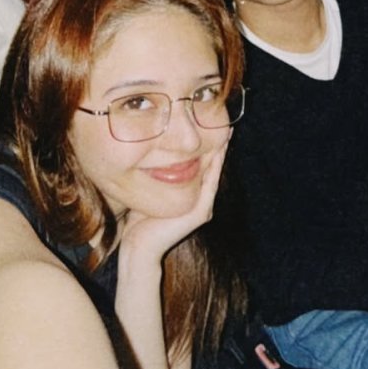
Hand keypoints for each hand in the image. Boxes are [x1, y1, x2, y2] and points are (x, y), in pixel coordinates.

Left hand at [118, 136, 229, 269]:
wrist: (139, 248)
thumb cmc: (139, 222)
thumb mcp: (150, 191)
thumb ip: (156, 176)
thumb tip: (148, 155)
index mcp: (192, 196)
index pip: (204, 165)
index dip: (208, 145)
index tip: (210, 123)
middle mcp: (201, 200)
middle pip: (213, 165)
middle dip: (218, 143)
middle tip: (223, 120)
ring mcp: (203, 206)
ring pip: (215, 172)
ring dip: (222, 151)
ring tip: (227, 131)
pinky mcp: (200, 212)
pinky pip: (210, 182)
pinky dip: (215, 165)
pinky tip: (219, 149)